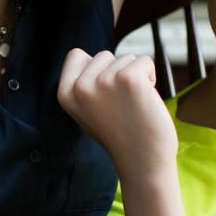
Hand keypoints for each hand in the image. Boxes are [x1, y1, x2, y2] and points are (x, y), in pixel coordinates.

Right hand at [56, 48, 175, 176]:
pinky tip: (146, 99)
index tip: (104, 93)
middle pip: (103, 55)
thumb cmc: (119, 134)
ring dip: (135, 77)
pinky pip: (145, 60)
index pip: (76, 55)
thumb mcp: (86, 110)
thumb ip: (83, 85)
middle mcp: (80, 86)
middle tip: (120, 104)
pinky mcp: (129, 79)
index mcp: (65, 94)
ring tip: (133, 105)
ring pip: (126, 58)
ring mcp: (104, 81)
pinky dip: (151, 76)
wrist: (141, 160)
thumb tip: (90, 58)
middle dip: (117, 73)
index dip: (95, 68)